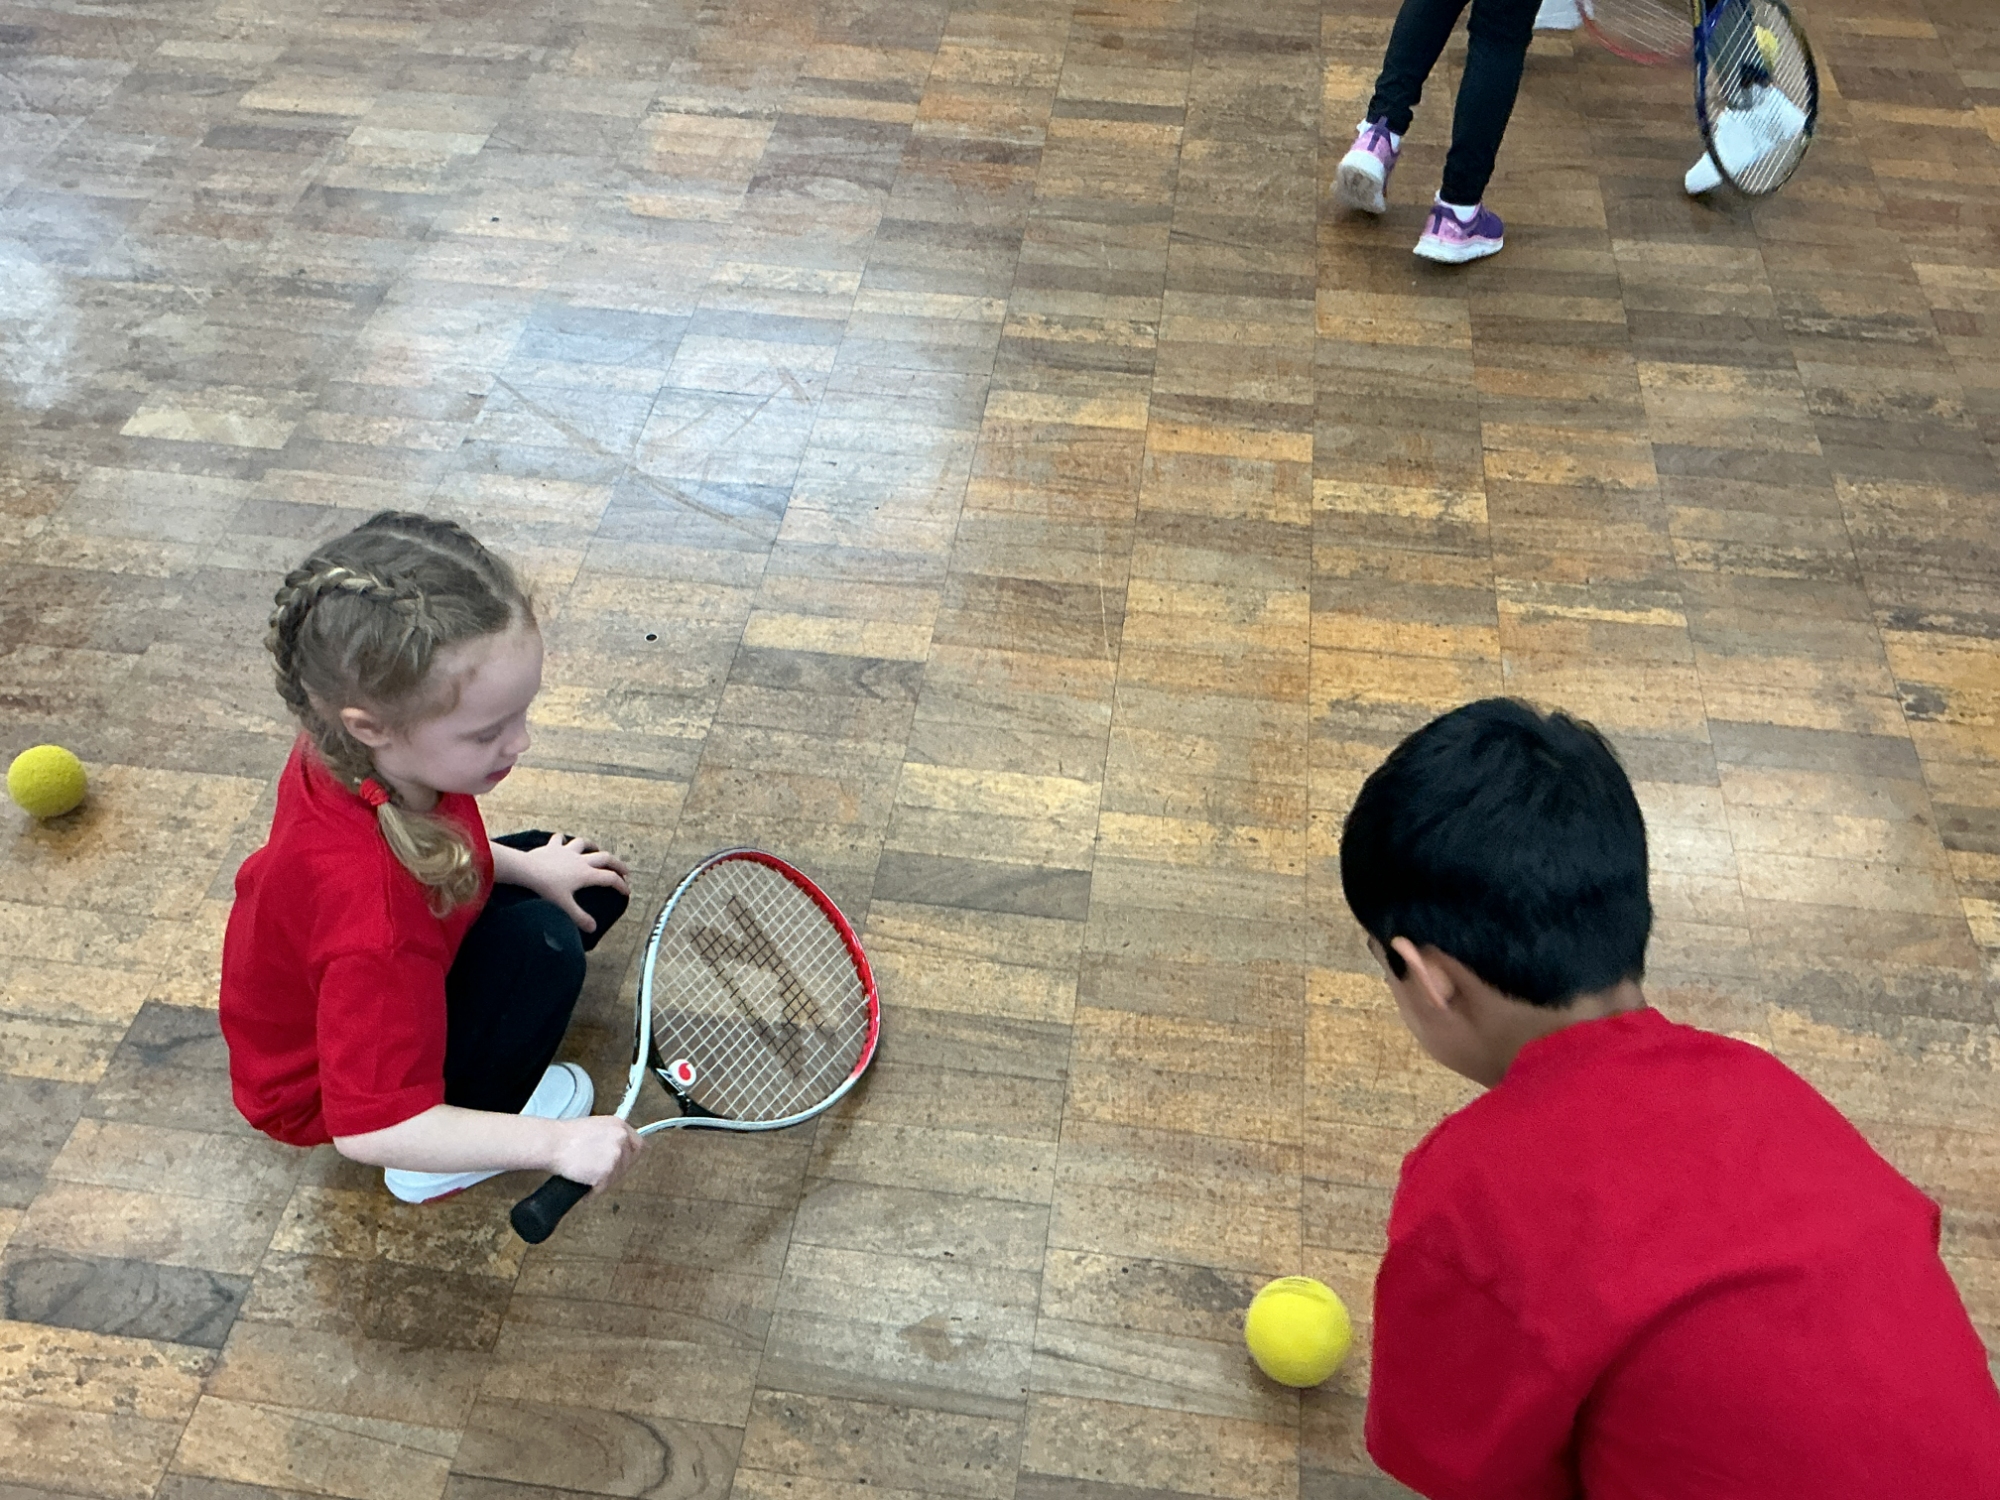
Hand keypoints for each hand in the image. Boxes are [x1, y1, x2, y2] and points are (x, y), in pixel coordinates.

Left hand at [512, 833, 630, 931]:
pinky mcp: (552, 847)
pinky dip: (562, 839)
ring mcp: (566, 852)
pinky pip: (559, 840)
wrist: (527, 869)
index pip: (609, 879)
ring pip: (584, 844)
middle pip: (605, 858)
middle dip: (617, 864)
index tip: (627, 892)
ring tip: (596, 848)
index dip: (621, 885)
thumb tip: (593, 929)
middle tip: (625, 871)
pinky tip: (562, 840)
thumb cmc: (545, 887)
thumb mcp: (564, 906)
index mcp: (586, 874)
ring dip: (592, 846)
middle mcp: (580, 860)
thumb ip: (579, 917)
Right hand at [549, 1115, 642, 1190]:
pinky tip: (583, 1185)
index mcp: (620, 1126)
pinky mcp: (606, 1173)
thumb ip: (612, 1136)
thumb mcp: (596, 1127)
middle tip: (600, 1173)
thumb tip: (621, 1149)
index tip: (623, 1163)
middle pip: (628, 1163)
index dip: (630, 1156)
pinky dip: (593, 1190)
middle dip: (616, 1170)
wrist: (553, 1144)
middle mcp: (621, 1140)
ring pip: (616, 1177)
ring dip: (603, 1181)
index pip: (638, 1145)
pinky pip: (602, 1188)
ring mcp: (615, 1157)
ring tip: (586, 1177)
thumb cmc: (566, 1136)